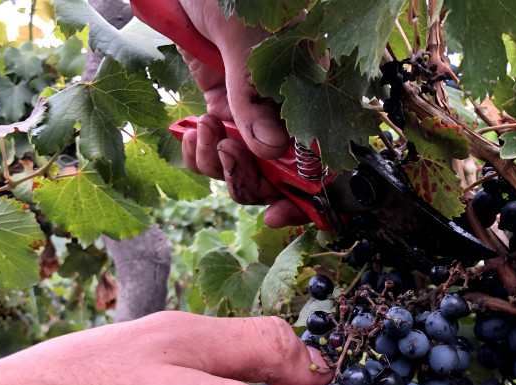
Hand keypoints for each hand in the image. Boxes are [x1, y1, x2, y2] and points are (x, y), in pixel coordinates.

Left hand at [178, 0, 310, 227]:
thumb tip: (269, 150)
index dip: (307, 197)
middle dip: (249, 180)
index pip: (323, 158)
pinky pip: (213, 150)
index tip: (278, 213)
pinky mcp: (222, 108)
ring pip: (241, 168)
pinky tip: (193, 131)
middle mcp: (287, 112)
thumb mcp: (246, 40)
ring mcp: (253, 113)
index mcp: (312, 94)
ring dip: (218, 163)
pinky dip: (199, 152)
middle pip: (277, 176)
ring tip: (205, 128)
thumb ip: (254, 96)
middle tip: (229, 154)